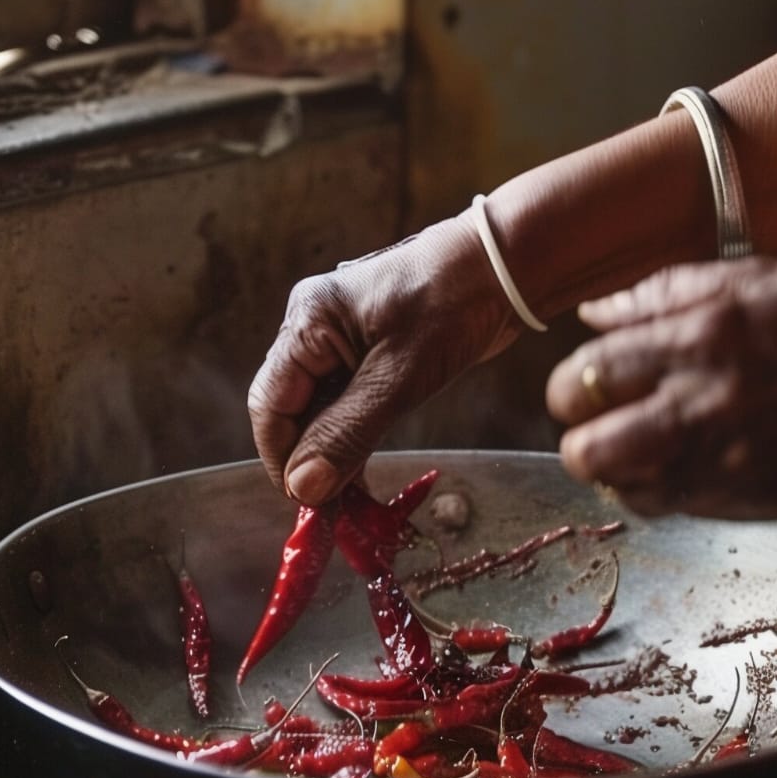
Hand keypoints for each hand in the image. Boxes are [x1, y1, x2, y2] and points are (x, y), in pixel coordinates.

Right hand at [249, 215, 518, 502]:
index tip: (307, 503)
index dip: (282, 458)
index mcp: (309, 321)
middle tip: (334, 510)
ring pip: (317, 408)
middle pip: (289, 408)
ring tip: (351, 499)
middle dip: (306, 458)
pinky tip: (362, 467)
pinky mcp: (368, 351)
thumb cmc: (454, 306)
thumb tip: (303, 486)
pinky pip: (344, 401)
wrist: (506, 268)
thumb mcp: (399, 376)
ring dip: (330, 451)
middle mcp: (314, 328)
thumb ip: (346, 432)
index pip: (270, 404)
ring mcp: (340, 339)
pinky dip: (350, 434)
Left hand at [546, 259, 776, 518]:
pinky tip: (681, 467)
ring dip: (615, 469)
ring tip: (638, 448)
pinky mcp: (746, 503)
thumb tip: (595, 310)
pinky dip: (657, 492)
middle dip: (581, 433)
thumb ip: (666, 291)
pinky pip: (667, 509)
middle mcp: (699, 403)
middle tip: (602, 422)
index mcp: (697, 335)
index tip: (591, 380)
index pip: (585, 373)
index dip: (575, 383)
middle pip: (585, 444)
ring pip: (619, 486)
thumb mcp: (758, 277)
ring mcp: (721, 461)